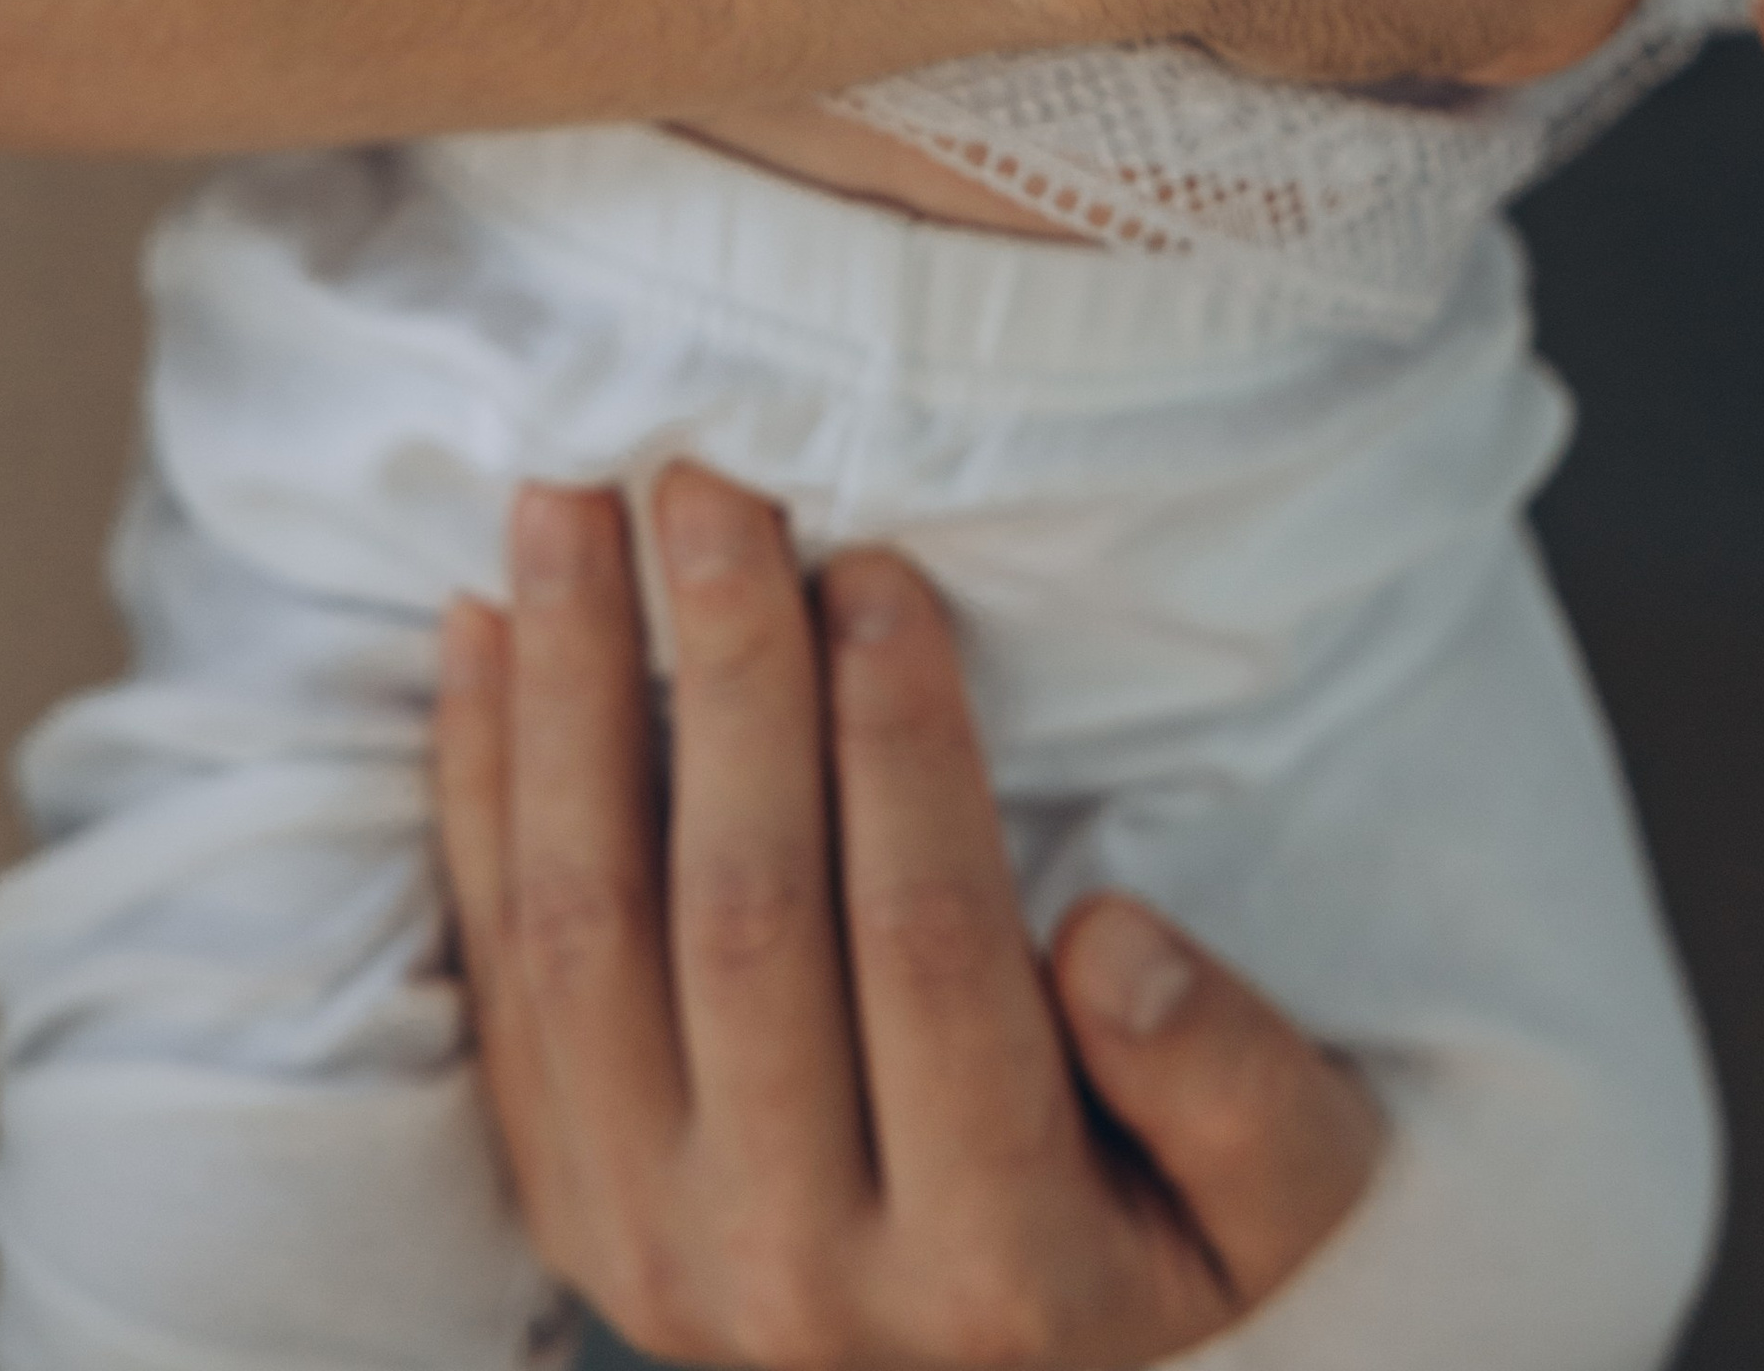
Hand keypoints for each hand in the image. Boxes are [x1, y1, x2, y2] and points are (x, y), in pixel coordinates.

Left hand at [436, 470, 1384, 1370]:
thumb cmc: (1176, 1244)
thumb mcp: (1286, 1202)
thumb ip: (1236, 1091)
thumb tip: (1110, 940)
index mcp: (996, 1269)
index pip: (930, 950)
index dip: (898, 746)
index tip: (879, 563)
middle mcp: (798, 1279)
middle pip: (743, 920)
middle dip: (722, 673)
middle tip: (710, 484)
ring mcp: (653, 1250)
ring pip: (586, 933)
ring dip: (567, 699)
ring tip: (565, 508)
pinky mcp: (566, 1206)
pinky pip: (501, 976)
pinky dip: (478, 795)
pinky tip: (483, 637)